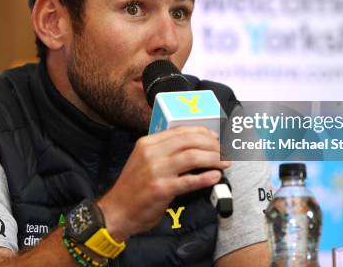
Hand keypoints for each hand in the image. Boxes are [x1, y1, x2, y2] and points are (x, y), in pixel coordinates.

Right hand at [98, 126, 229, 241]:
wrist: (117, 211)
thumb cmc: (133, 188)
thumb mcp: (143, 161)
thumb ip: (163, 152)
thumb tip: (193, 148)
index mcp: (147, 144)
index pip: (180, 131)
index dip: (202, 132)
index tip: (216, 137)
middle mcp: (151, 154)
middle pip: (189, 141)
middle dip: (212, 144)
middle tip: (225, 150)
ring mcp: (156, 171)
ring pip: (192, 157)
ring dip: (213, 158)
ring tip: (225, 162)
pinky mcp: (161, 189)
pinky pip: (189, 181)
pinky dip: (205, 178)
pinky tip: (215, 177)